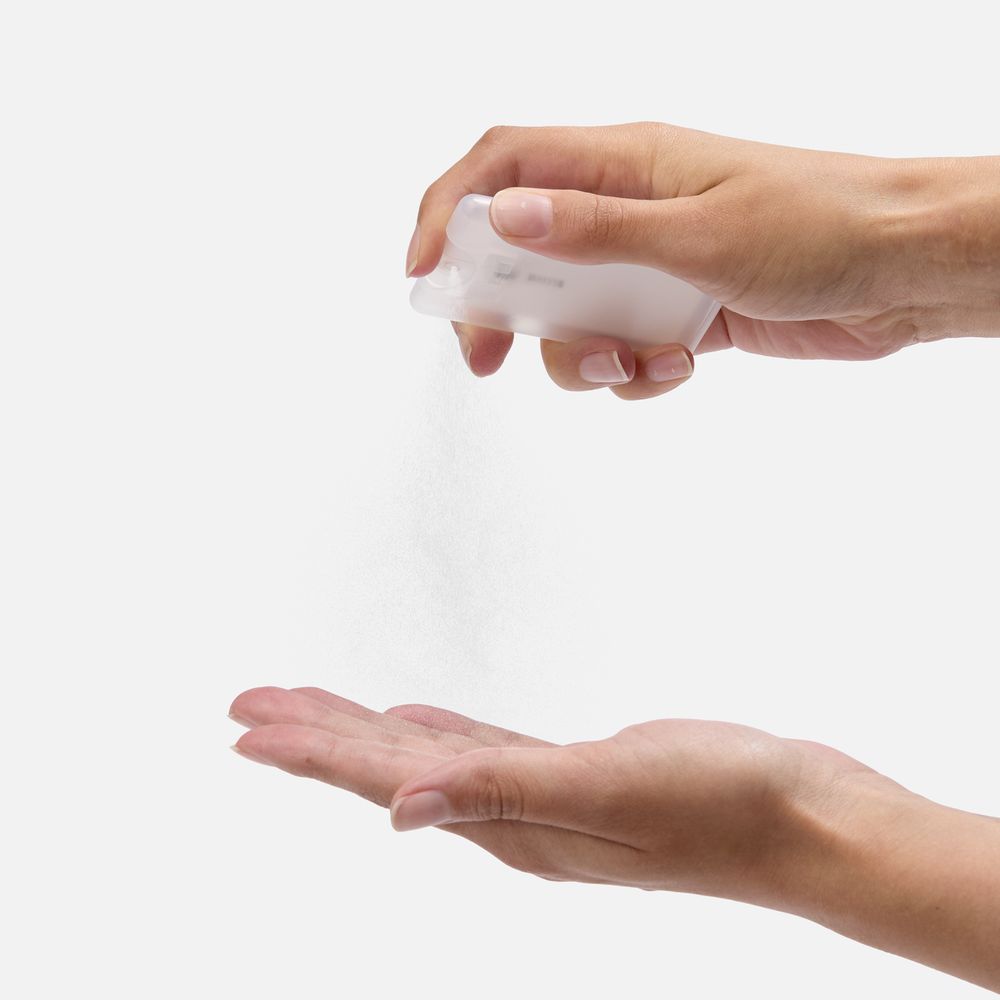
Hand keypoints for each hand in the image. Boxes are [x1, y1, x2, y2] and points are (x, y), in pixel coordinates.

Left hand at [229, 687, 999, 989]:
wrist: (805, 817)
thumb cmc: (721, 807)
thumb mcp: (609, 794)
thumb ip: (501, 793)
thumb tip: (394, 813)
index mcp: (506, 823)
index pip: (381, 777)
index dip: (307, 750)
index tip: (241, 723)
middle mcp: (509, 815)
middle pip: (386, 765)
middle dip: (313, 734)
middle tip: (245, 704)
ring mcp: (540, 795)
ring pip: (426, 753)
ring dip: (363, 728)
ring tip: (309, 705)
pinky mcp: (572, 770)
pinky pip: (479, 748)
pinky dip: (435, 731)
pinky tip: (415, 719)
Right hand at [406, 123, 999, 398]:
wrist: (904, 271)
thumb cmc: (819, 227)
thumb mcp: (699, 233)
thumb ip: (596, 231)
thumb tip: (504, 217)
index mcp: (625, 163)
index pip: (506, 165)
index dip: (449, 211)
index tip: (423, 274)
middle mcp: (628, 209)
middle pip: (523, 252)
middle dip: (500, 309)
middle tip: (490, 359)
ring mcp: (652, 263)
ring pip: (572, 315)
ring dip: (580, 356)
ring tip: (627, 368)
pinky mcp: (679, 312)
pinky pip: (623, 348)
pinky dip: (636, 373)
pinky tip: (679, 369)